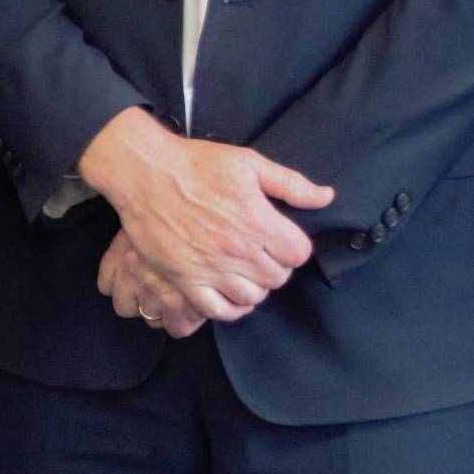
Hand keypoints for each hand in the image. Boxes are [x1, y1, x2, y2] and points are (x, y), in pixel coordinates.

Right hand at [75, 110, 331, 317]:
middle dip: (276, 266)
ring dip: (255, 287)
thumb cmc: (197, 164)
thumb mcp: (249, 163)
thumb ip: (291, 184)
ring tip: (247, 272)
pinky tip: (231, 295)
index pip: (299, 254)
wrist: (146, 173)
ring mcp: (211, 268)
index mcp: (258, 220)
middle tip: (264, 254)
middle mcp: (238, 250)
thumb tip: (326, 197)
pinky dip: (230, 309)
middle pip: (277, 278)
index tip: (283, 239)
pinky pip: (217, 310)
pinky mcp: (186, 279)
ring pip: (252, 297)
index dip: (295, 247)